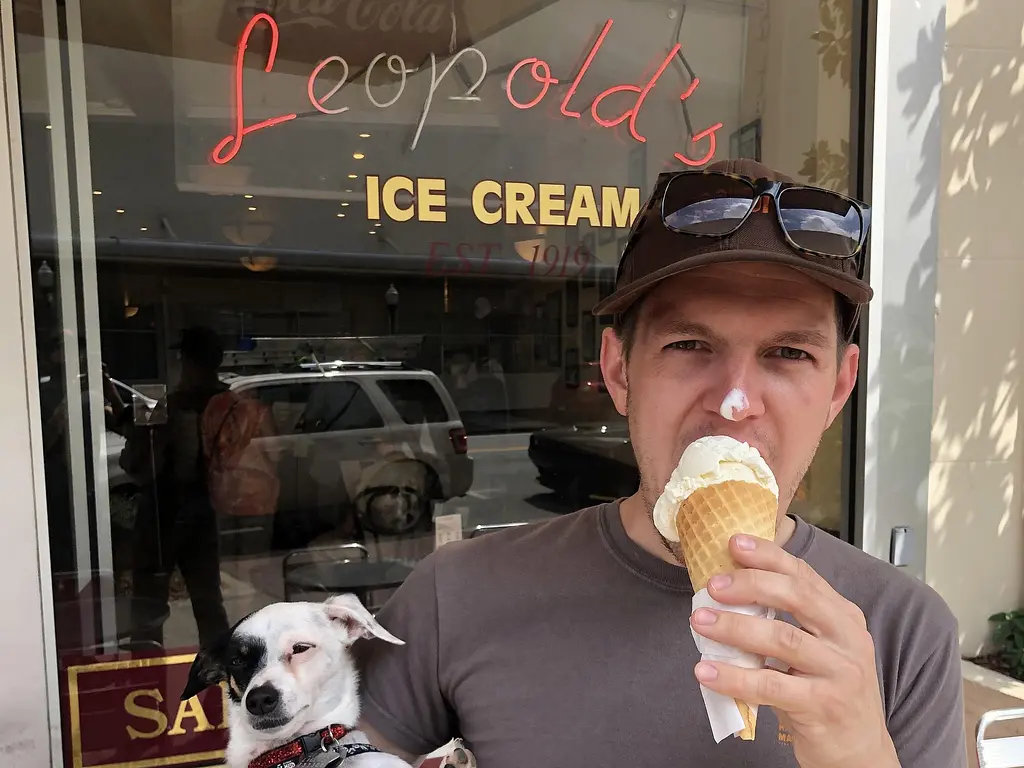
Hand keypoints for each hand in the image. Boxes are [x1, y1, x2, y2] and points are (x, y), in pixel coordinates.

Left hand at [689, 534, 899, 767]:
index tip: (734, 543)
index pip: (804, 575)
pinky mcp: (824, 705)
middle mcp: (847, 639)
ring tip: (700, 621)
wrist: (859, 752)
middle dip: (750, 584)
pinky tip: (706, 671)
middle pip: (797, 597)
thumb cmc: (827, 692)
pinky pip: (771, 685)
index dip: (768, 556)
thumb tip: (731, 591)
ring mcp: (840, 672)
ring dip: (735, 627)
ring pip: (781, 639)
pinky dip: (734, 677)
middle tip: (713, 586)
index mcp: (843, 616)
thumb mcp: (818, 648)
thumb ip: (788, 620)